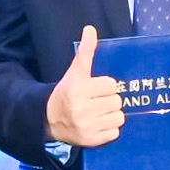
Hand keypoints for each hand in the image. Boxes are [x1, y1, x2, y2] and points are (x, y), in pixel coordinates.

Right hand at [44, 26, 125, 148]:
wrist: (50, 120)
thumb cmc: (67, 93)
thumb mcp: (75, 72)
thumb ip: (85, 52)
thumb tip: (90, 28)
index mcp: (78, 89)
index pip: (111, 85)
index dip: (105, 87)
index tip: (95, 89)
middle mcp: (82, 108)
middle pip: (116, 101)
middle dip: (108, 101)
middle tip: (96, 102)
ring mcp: (87, 126)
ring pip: (119, 117)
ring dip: (111, 115)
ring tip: (98, 114)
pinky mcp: (91, 140)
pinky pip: (115, 132)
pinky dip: (109, 129)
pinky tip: (98, 125)